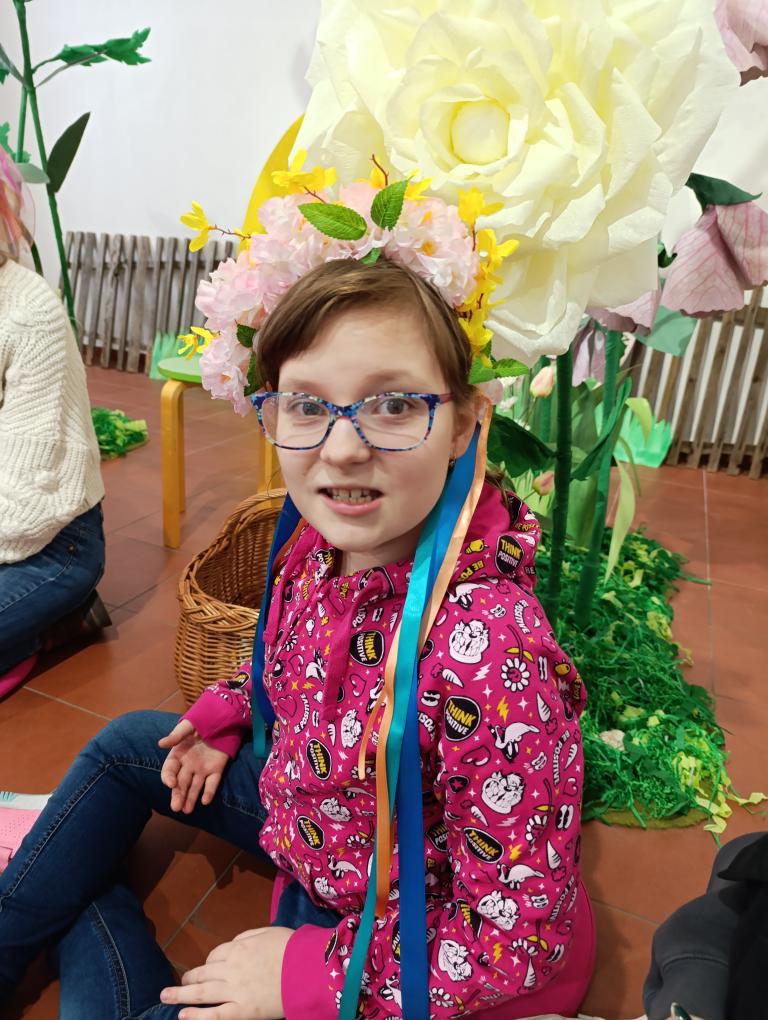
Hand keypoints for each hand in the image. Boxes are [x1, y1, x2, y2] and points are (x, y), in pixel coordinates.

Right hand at [158, 719, 228, 812]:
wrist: (222, 719)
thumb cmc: (201, 721)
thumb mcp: (188, 726)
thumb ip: (176, 735)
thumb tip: (160, 743)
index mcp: (178, 755)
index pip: (169, 770)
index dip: (168, 777)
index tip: (171, 784)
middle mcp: (188, 765)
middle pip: (181, 783)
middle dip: (178, 795)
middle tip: (176, 808)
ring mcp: (202, 769)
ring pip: (195, 787)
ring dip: (191, 798)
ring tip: (186, 810)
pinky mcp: (216, 770)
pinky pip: (212, 783)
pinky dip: (209, 792)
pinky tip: (205, 801)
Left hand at [160, 926, 293, 1018]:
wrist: (307, 969)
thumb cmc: (292, 949)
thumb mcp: (269, 932)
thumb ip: (249, 936)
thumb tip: (235, 943)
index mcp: (239, 947)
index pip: (215, 955)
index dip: (209, 962)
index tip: (207, 968)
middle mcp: (232, 968)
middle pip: (204, 972)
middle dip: (189, 978)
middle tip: (177, 984)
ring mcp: (235, 990)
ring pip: (202, 992)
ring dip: (181, 995)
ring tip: (165, 997)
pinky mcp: (242, 1011)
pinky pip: (215, 1014)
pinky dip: (197, 1016)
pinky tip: (183, 1016)